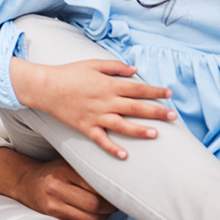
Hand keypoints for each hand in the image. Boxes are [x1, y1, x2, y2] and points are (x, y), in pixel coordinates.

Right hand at [0, 148, 117, 219]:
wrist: (26, 183)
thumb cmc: (54, 172)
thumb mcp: (68, 164)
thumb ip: (88, 169)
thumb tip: (119, 180)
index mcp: (63, 172)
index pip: (95, 186)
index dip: (111, 192)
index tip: (118, 192)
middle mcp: (55, 189)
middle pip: (94, 205)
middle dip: (110, 208)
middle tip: (116, 204)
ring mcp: (52, 207)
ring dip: (103, 219)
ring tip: (105, 212)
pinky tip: (94, 219)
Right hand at [10, 57, 175, 158]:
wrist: (46, 87)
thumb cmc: (70, 73)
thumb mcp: (94, 63)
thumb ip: (116, 66)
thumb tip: (135, 70)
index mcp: (109, 84)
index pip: (137, 88)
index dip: (155, 91)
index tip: (169, 94)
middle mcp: (105, 101)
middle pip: (135, 107)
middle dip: (156, 111)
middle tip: (173, 116)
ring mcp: (96, 115)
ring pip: (122, 125)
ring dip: (139, 130)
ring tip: (155, 134)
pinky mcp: (85, 127)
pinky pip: (101, 140)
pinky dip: (112, 148)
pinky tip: (124, 155)